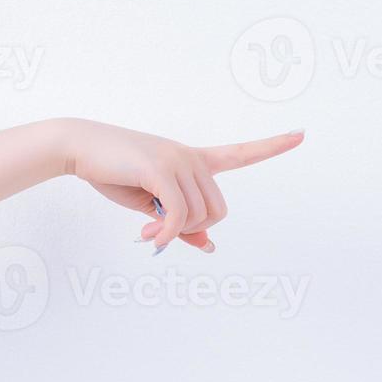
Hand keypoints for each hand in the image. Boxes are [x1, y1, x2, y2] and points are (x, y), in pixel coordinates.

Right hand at [57, 118, 305, 252]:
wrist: (80, 148)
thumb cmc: (114, 174)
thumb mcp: (150, 204)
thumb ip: (180, 224)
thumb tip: (209, 247)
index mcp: (193, 160)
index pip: (241, 153)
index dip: (272, 146)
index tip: (301, 134)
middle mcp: (191, 157)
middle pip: (218, 210)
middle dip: (193, 229)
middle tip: (159, 231)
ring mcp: (178, 160)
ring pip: (198, 216)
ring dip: (172, 232)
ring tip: (144, 227)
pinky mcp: (161, 169)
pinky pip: (178, 215)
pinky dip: (164, 234)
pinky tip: (145, 236)